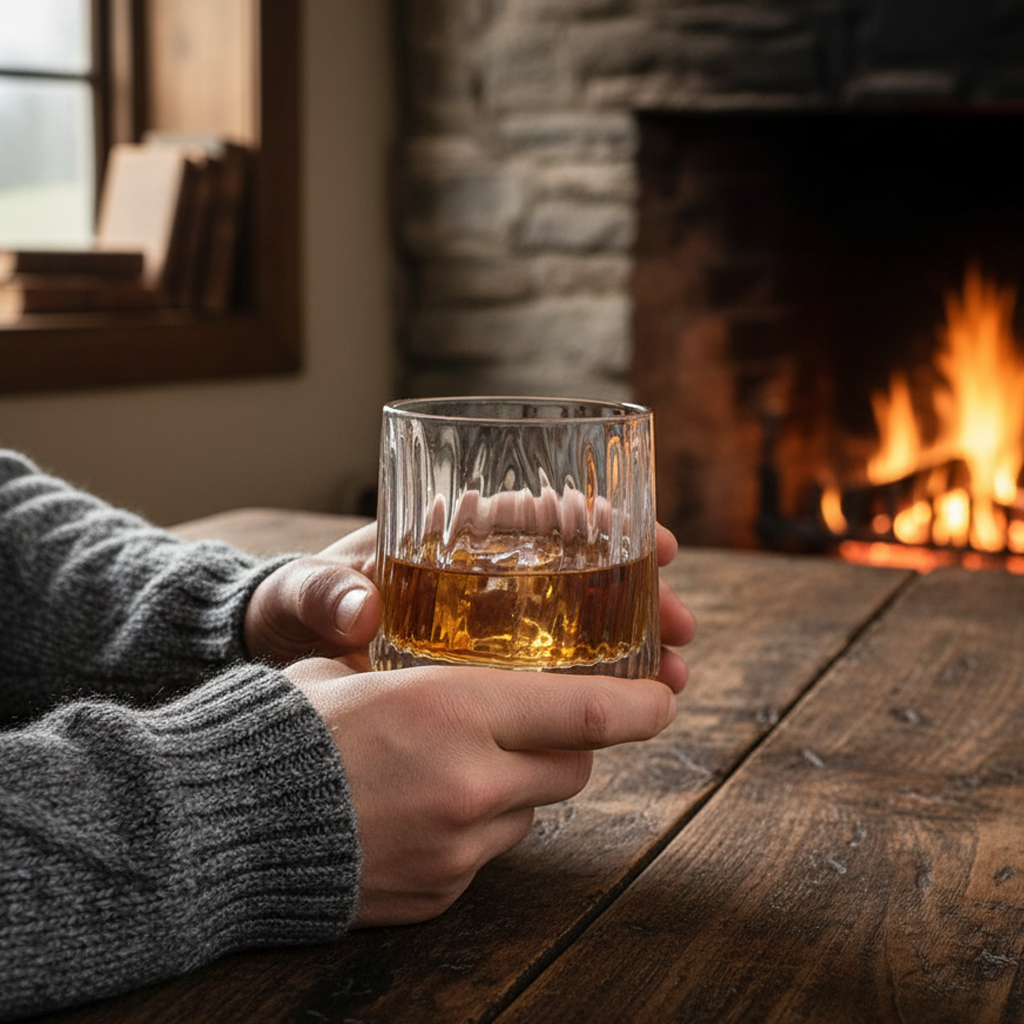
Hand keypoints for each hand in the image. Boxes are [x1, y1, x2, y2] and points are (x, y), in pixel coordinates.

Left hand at [245, 519, 695, 682]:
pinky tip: (622, 711)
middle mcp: (476, 577)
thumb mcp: (297, 596)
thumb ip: (320, 594)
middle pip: (575, 572)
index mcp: (443, 537)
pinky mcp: (479, 678)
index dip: (595, 521)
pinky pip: (546, 678)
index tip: (649, 537)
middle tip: (684, 624)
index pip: (531, 514)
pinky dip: (588, 690)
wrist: (274, 667)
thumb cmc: (287, 614)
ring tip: (676, 674)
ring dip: (629, 645)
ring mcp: (482, 630)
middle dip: (636, 593)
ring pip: (574, 627)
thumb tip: (359, 611)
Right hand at [285, 658, 679, 926]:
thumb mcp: (352, 669)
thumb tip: (465, 654)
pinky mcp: (439, 893)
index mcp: (452, 709)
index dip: (642, 701)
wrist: (216, 827)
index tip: (667, 692)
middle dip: (572, 743)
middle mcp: (470, 783)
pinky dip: (477, 829)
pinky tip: (426, 809)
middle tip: (544, 721)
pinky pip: (486, 856)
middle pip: (574, 767)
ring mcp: (457, 849)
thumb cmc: (279, 727)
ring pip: (531, 813)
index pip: (587, 709)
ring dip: (518, 787)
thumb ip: (425, 667)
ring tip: (462, 765)